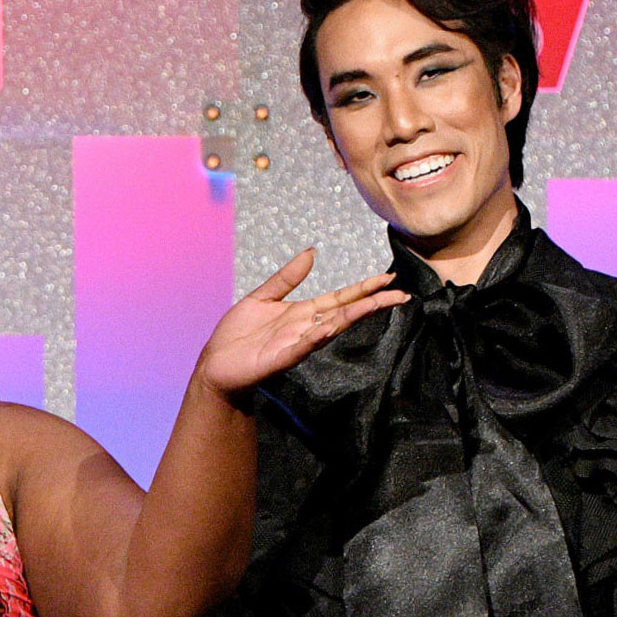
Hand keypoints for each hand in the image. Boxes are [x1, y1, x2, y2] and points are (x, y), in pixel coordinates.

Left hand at [195, 250, 407, 397]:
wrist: (216, 364)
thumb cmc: (238, 335)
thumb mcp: (262, 297)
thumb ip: (286, 278)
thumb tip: (311, 252)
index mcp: (302, 312)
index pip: (340, 298)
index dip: (363, 288)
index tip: (387, 278)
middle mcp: (305, 328)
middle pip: (344, 312)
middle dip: (371, 303)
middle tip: (400, 294)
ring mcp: (296, 343)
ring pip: (329, 328)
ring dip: (351, 316)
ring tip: (373, 304)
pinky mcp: (280, 358)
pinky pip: (302, 346)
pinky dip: (316, 336)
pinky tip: (330, 326)